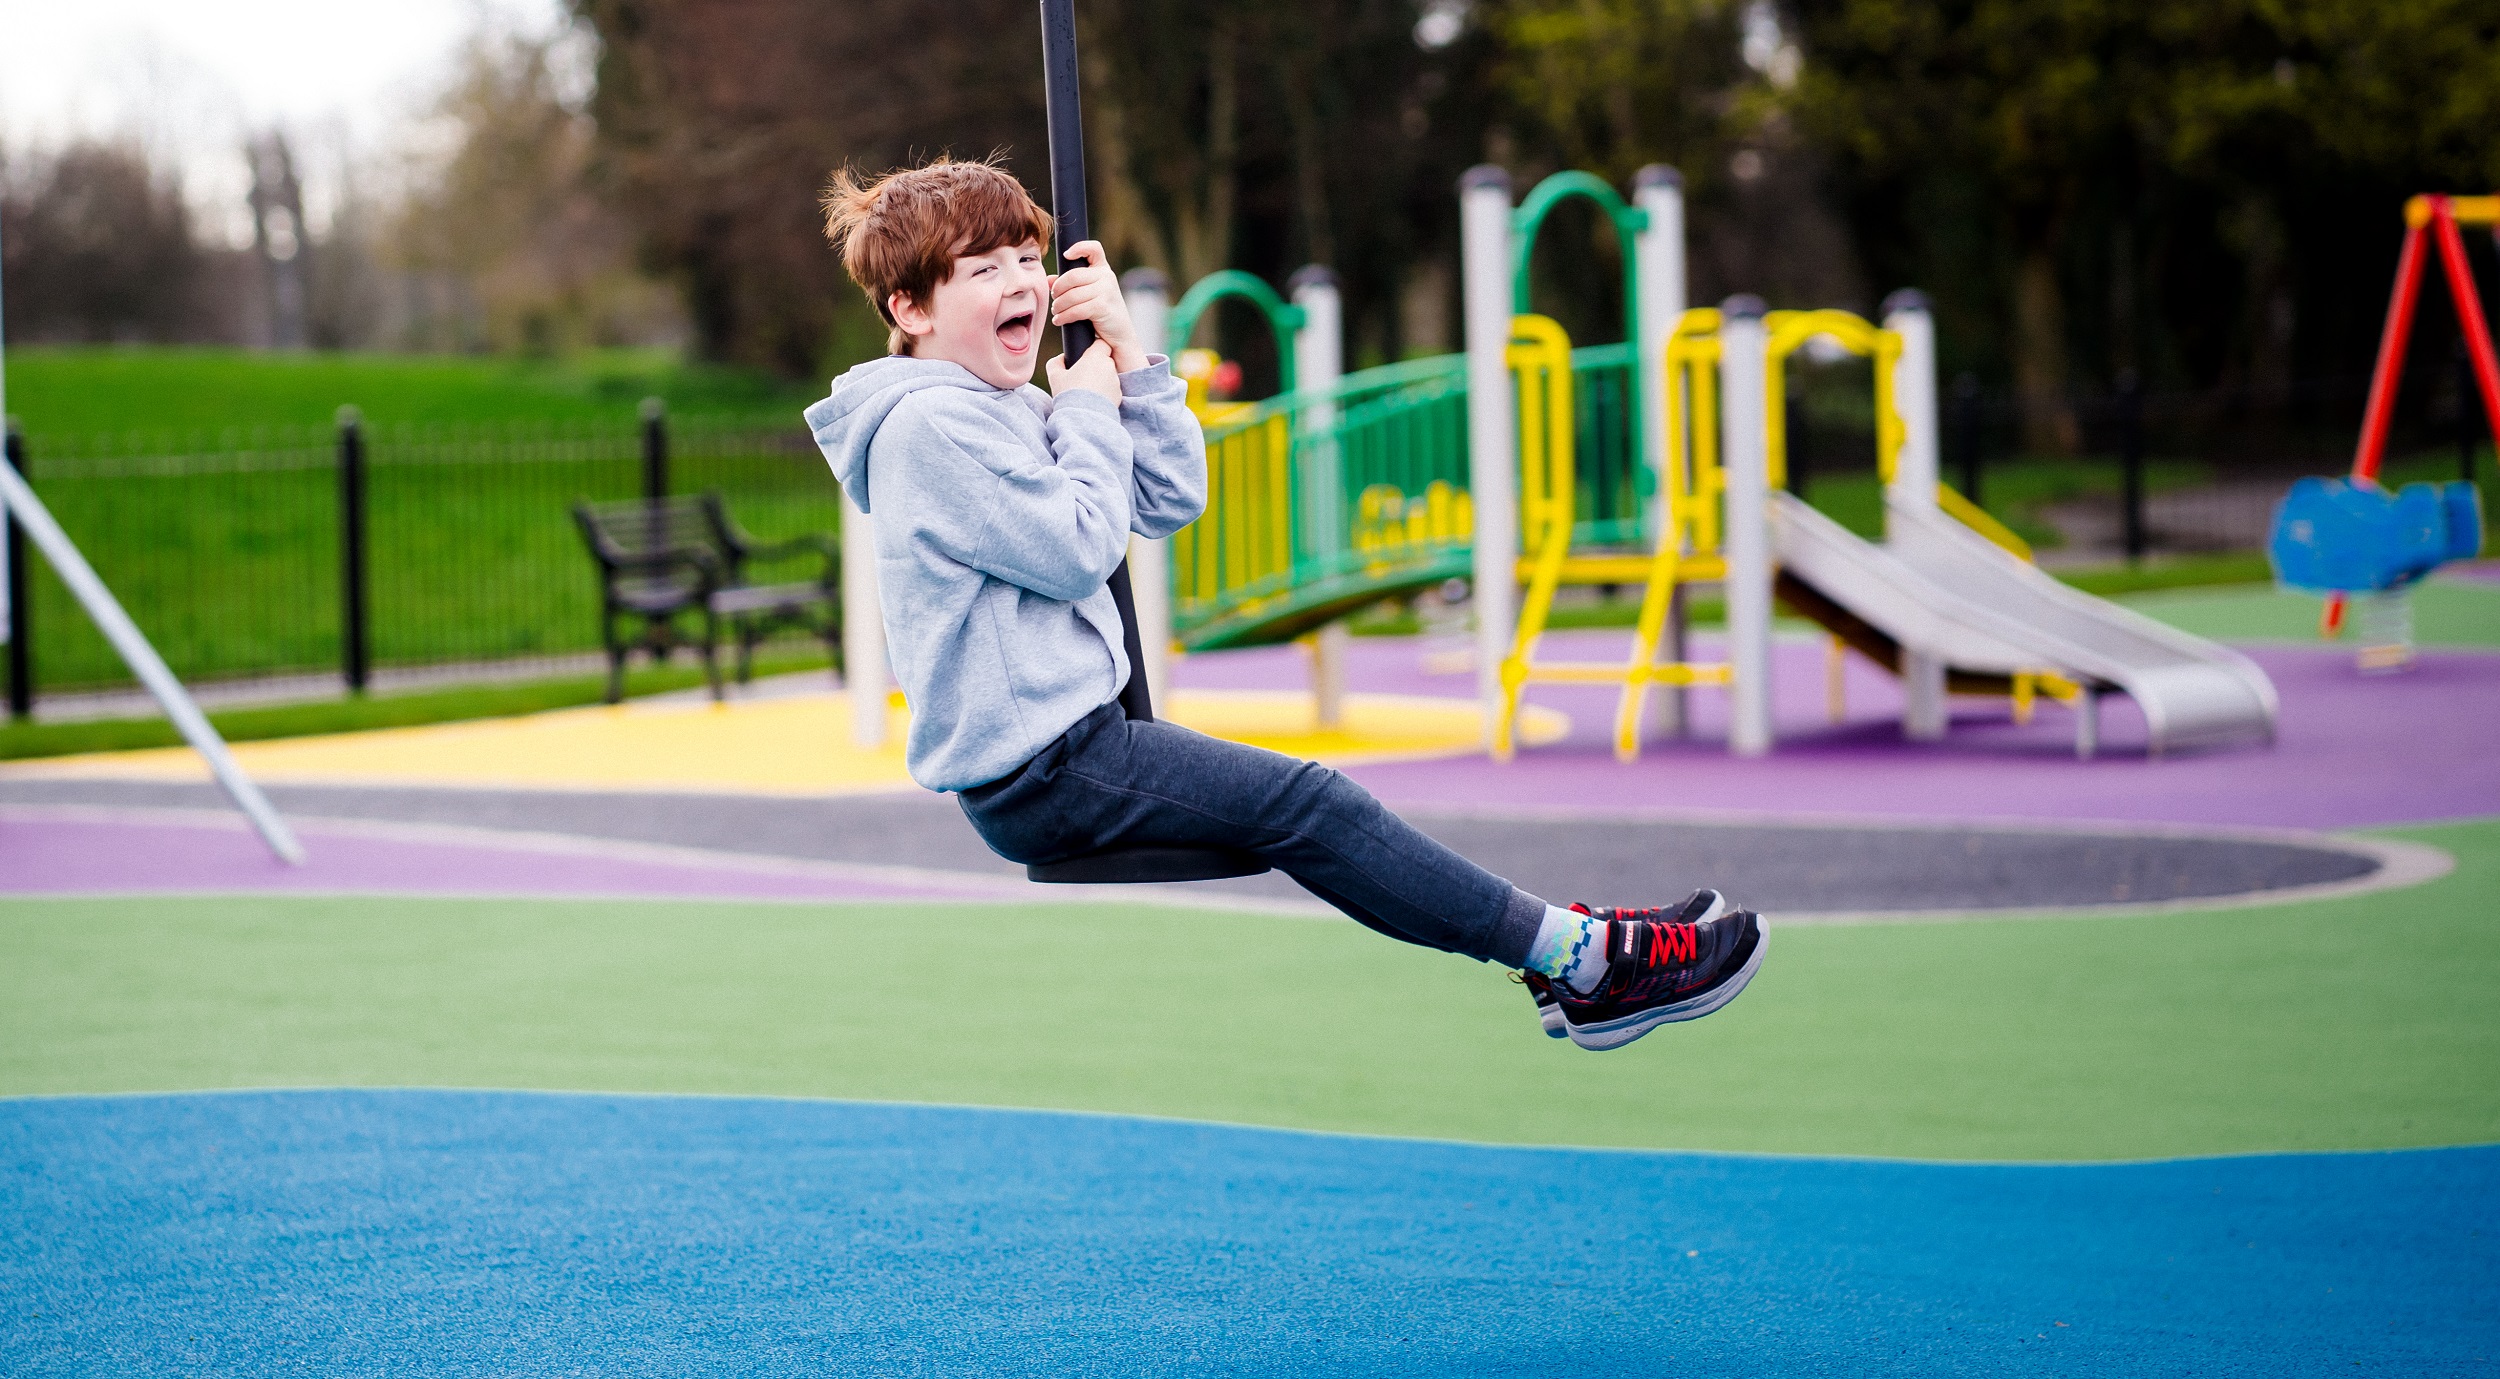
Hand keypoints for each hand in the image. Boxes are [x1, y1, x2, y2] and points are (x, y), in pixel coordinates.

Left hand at [1047, 241, 1146, 372]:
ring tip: (1056, 311)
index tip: (1066, 256)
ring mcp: (1106, 291)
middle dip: (1058, 289)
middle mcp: (1107, 277)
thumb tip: (1049, 280)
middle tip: (1054, 298)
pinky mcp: (1102, 307)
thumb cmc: (1102, 315)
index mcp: (1103, 270)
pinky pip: (1076, 309)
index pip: (1094, 249)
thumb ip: (1071, 286)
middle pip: (1072, 276)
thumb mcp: (1089, 296)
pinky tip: (1059, 320)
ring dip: (1058, 305)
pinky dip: (1063, 316)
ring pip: (1071, 295)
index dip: (1079, 247)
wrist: (1120, 337)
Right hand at [1047, 340, 1120, 405]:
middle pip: (1105, 359)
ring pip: (1109, 375)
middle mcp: (1109, 367)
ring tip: (1087, 390)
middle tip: (1083, 375)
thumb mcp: (1055, 376)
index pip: (1101, 343)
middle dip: (1096, 365)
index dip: (1094, 348)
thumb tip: (1061, 358)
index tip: (1086, 356)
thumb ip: (1056, 362)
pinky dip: (1105, 392)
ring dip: (1101, 379)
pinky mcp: (1119, 396)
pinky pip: (1112, 389)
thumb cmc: (1068, 395)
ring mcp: (1116, 382)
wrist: (1082, 419)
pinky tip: (1093, 399)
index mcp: (1095, 357)